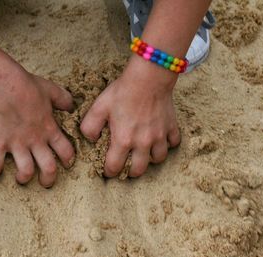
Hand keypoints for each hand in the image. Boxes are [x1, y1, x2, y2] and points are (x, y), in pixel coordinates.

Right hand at [0, 65, 74, 187]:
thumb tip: (71, 104)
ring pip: (26, 171)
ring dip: (24, 177)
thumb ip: (63, 99)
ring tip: (21, 178)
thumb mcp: (50, 90)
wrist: (4, 87)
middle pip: (49, 168)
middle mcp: (35, 141)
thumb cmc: (27, 86)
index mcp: (49, 129)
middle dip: (49, 179)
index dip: (68, 160)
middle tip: (46, 183)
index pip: (66, 151)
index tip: (66, 164)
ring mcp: (17, 145)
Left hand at [80, 57, 180, 177]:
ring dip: (151, 159)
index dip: (109, 171)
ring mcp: (159, 136)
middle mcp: (142, 143)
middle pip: (139, 170)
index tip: (108, 169)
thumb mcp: (99, 107)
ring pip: (159, 159)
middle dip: (131, 172)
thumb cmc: (122, 91)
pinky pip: (173, 143)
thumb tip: (90, 139)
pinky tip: (161, 139)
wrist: (148, 78)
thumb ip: (89, 126)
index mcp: (123, 140)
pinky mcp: (171, 127)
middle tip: (127, 167)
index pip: (115, 167)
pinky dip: (168, 144)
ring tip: (144, 154)